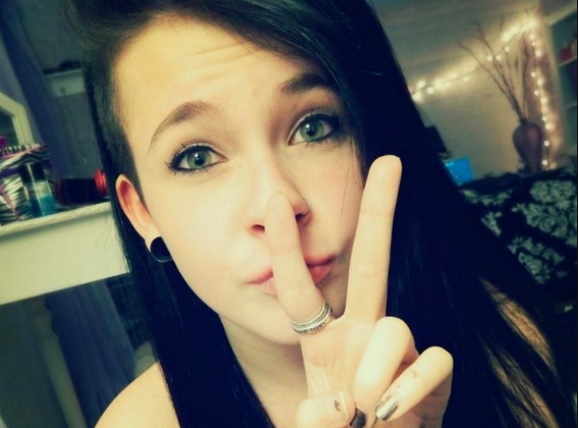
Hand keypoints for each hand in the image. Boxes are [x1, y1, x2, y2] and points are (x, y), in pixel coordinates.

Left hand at [265, 156, 452, 427]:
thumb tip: (336, 404)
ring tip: (368, 412)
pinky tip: (393, 413)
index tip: (273, 205)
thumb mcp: (312, 426)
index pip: (301, 289)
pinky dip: (412, 389)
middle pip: (371, 262)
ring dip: (374, 372)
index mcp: (323, 340)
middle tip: (389, 161)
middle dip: (379, 211)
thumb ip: (311, 421)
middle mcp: (361, 333)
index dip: (286, 250)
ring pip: (394, 327)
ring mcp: (398, 350)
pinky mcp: (434, 372)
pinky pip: (433, 361)